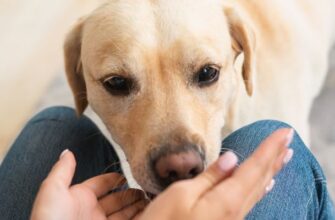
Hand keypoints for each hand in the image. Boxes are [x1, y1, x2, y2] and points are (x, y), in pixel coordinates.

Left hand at [31, 150, 147, 219]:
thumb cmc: (51, 218)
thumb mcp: (53, 191)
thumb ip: (62, 170)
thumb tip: (67, 151)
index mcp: (81, 198)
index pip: (102, 184)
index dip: (116, 178)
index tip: (130, 173)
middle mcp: (93, 212)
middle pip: (117, 199)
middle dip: (131, 193)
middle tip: (147, 187)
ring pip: (124, 213)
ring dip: (137, 206)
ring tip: (152, 198)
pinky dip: (140, 217)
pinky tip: (149, 211)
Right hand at [139, 128, 293, 219]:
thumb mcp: (181, 194)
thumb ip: (210, 177)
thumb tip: (232, 159)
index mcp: (226, 200)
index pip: (254, 167)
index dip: (270, 148)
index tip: (285, 132)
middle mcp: (235, 211)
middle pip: (261, 178)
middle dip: (276, 157)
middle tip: (289, 140)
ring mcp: (232, 219)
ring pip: (258, 189)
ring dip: (271, 170)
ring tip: (283, 157)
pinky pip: (250, 200)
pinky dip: (259, 186)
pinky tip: (265, 184)